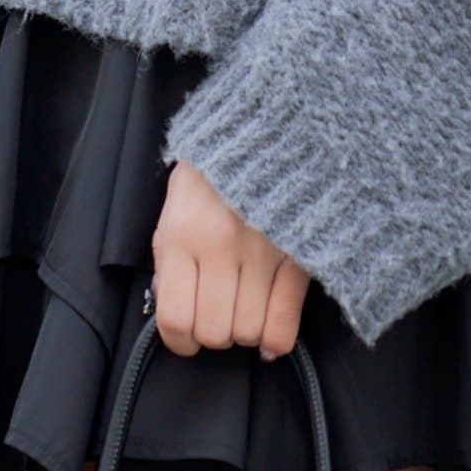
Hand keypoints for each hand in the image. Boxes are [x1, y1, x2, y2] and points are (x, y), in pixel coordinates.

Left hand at [151, 161, 309, 360]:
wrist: (266, 128)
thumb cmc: (213, 172)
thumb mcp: (174, 207)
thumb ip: (169, 259)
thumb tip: (171, 310)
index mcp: (185, 232)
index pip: (176, 317)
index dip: (178, 342)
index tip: (185, 339)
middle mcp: (224, 244)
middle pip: (215, 332)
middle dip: (212, 334)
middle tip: (217, 316)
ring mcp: (266, 250)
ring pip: (249, 332)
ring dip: (244, 333)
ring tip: (244, 312)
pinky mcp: (300, 255)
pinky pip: (285, 323)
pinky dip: (275, 340)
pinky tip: (268, 334)